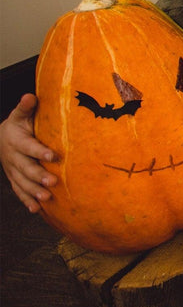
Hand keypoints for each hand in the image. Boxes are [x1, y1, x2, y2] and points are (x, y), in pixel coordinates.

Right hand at [0, 94, 58, 211]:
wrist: (1, 139)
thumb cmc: (18, 125)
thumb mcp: (20, 115)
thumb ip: (26, 107)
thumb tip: (31, 96)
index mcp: (16, 140)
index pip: (28, 146)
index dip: (39, 151)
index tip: (53, 156)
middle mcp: (13, 157)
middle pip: (26, 168)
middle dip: (38, 175)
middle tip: (53, 181)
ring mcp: (13, 170)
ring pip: (22, 182)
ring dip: (34, 191)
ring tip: (47, 198)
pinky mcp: (15, 179)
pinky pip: (19, 191)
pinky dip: (27, 200)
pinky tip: (37, 209)